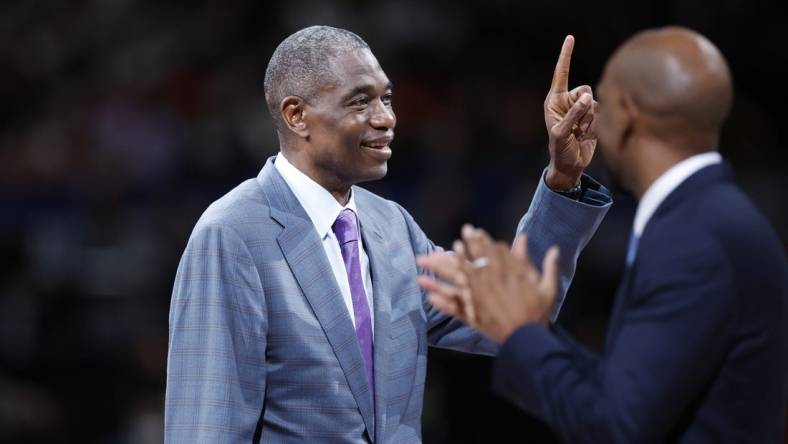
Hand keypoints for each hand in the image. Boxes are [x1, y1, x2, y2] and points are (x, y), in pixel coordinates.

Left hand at [417, 225, 559, 342]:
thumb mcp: (548, 288)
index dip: (480, 240)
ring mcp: (480, 298)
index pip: (490, 251)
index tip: (470, 230)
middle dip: (459, 249)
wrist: (529, 338)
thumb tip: (555, 248)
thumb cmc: (539, 313)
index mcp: (507, 274)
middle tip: (448, 239)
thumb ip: (548, 266)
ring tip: (427, 264)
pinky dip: (442, 301)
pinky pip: (455, 307)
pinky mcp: (475, 315)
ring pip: (458, 281)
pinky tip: (429, 296)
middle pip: (470, 261)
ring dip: (442, 271)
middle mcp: (491, 282)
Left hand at [544, 35, 597, 189]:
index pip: (562, 74)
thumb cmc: (560, 149)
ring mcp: (580, 109)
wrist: (570, 164)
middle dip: (584, 108)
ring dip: (589, 119)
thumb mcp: (561, 133)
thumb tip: (587, 97)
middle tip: (575, 126)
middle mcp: (568, 101)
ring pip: (594, 102)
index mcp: (554, 101)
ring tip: (578, 132)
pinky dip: (594, 125)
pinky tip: (585, 135)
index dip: (566, 56)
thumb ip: (574, 114)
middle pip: (584, 90)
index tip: (570, 38)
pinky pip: (600, 113)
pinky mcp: (592, 117)